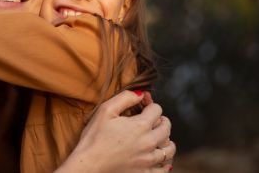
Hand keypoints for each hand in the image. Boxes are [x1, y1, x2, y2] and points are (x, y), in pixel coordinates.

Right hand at [56, 91, 175, 172]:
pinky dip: (164, 161)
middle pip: (166, 127)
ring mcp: (149, 160)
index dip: (149, 104)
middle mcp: (149, 142)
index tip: (143, 105)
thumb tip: (140, 94)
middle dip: (161, 120)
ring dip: (165, 140)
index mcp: (141, 125)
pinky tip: (156, 156)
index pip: (157, 109)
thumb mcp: (105, 111)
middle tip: (152, 120)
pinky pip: (165, 167)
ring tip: (157, 138)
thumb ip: (125, 98)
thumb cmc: (94, 138)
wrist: (89, 165)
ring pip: (170, 148)